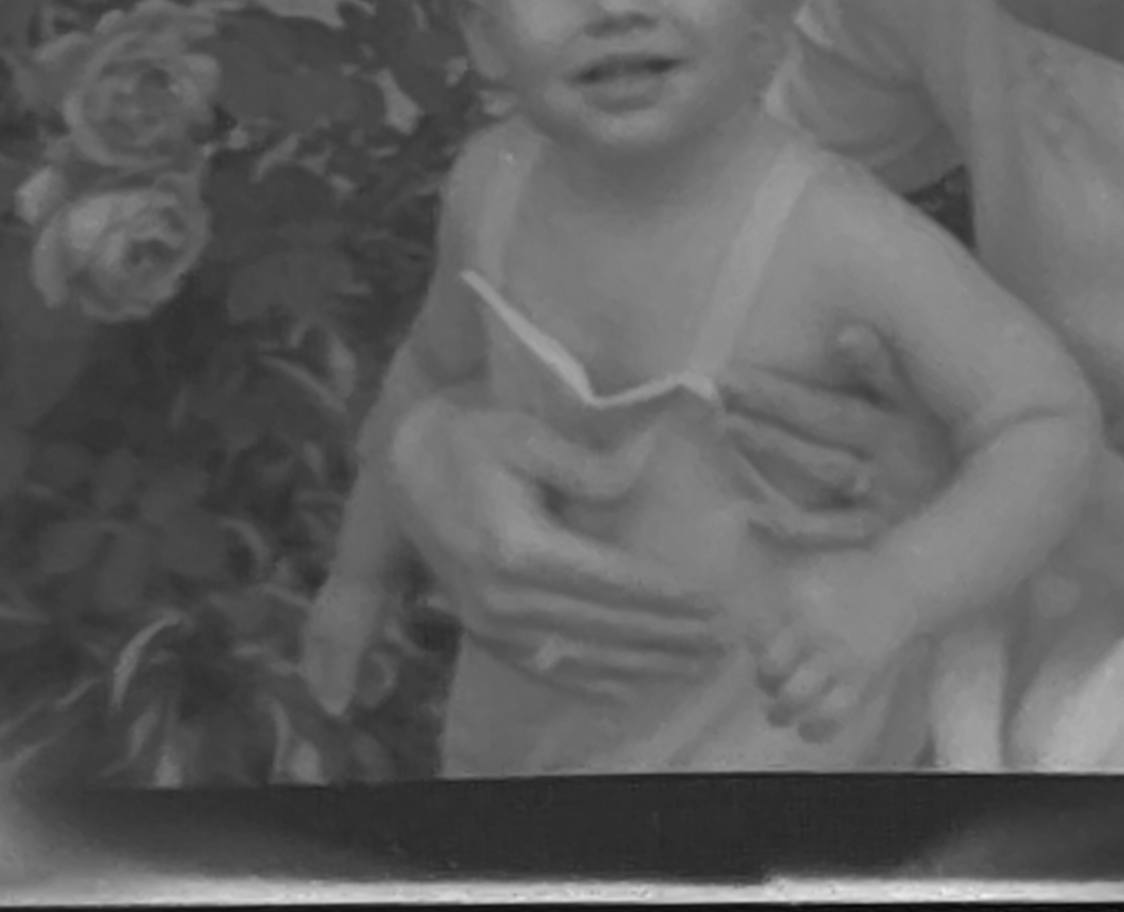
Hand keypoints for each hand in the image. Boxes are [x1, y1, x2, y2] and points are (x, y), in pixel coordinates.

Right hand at [299, 576, 386, 715]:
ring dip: (349, 657)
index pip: (312, 673)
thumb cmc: (357, 607)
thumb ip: (341, 676)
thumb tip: (332, 712)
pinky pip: (359, 625)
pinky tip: (375, 640)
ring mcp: (340, 606)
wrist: (373, 557)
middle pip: (324, 656)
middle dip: (334, 675)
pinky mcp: (361, 595)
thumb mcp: (349, 646)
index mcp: (314, 637)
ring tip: (362, 671)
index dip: (322, 691)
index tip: (333, 710)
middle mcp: (321, 622)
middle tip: (348, 694)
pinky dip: (364, 639)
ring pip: (341, 640)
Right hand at [386, 391, 727, 690]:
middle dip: (664, 639)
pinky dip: (587, 680)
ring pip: (575, 657)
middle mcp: (502, 597)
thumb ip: (580, 464)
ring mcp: (488, 620)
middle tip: (720, 645)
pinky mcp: (480, 628)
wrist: (403, 464)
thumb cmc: (470, 438)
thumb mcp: (523, 434)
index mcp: (517, 549)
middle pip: (600, 627)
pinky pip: (540, 666)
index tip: (712, 608)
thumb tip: (631, 482)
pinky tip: (625, 688)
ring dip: (637, 665)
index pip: (608, 585)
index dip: (663, 601)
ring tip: (690, 667)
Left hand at [720, 326, 953, 549]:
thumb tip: (845, 331)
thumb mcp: (924, 407)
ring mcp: (885, 497)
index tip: (769, 362)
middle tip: (725, 386)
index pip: (846, 395)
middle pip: (828, 423)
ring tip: (730, 427)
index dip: (815, 379)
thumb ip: (884, 370)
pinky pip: (835, 533)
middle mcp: (891, 456)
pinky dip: (796, 527)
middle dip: (775, 404)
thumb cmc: (942, 453)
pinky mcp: (881, 536)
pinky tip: (752, 516)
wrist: (989, 516)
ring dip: (778, 448)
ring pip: (825, 467)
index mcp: (902, 420)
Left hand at [750, 554, 921, 743]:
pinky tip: (808, 728)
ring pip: (795, 696)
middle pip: (771, 667)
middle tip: (771, 683)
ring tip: (780, 714)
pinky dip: (815, 729)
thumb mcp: (814, 572)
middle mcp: (814, 625)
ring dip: (781, 711)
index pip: (759, 633)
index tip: (760, 649)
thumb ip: (784, 598)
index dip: (755, 646)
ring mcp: (838, 654)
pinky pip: (831, 714)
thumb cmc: (856, 575)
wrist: (907, 580)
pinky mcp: (861, 678)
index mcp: (798, 595)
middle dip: (766, 680)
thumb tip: (754, 634)